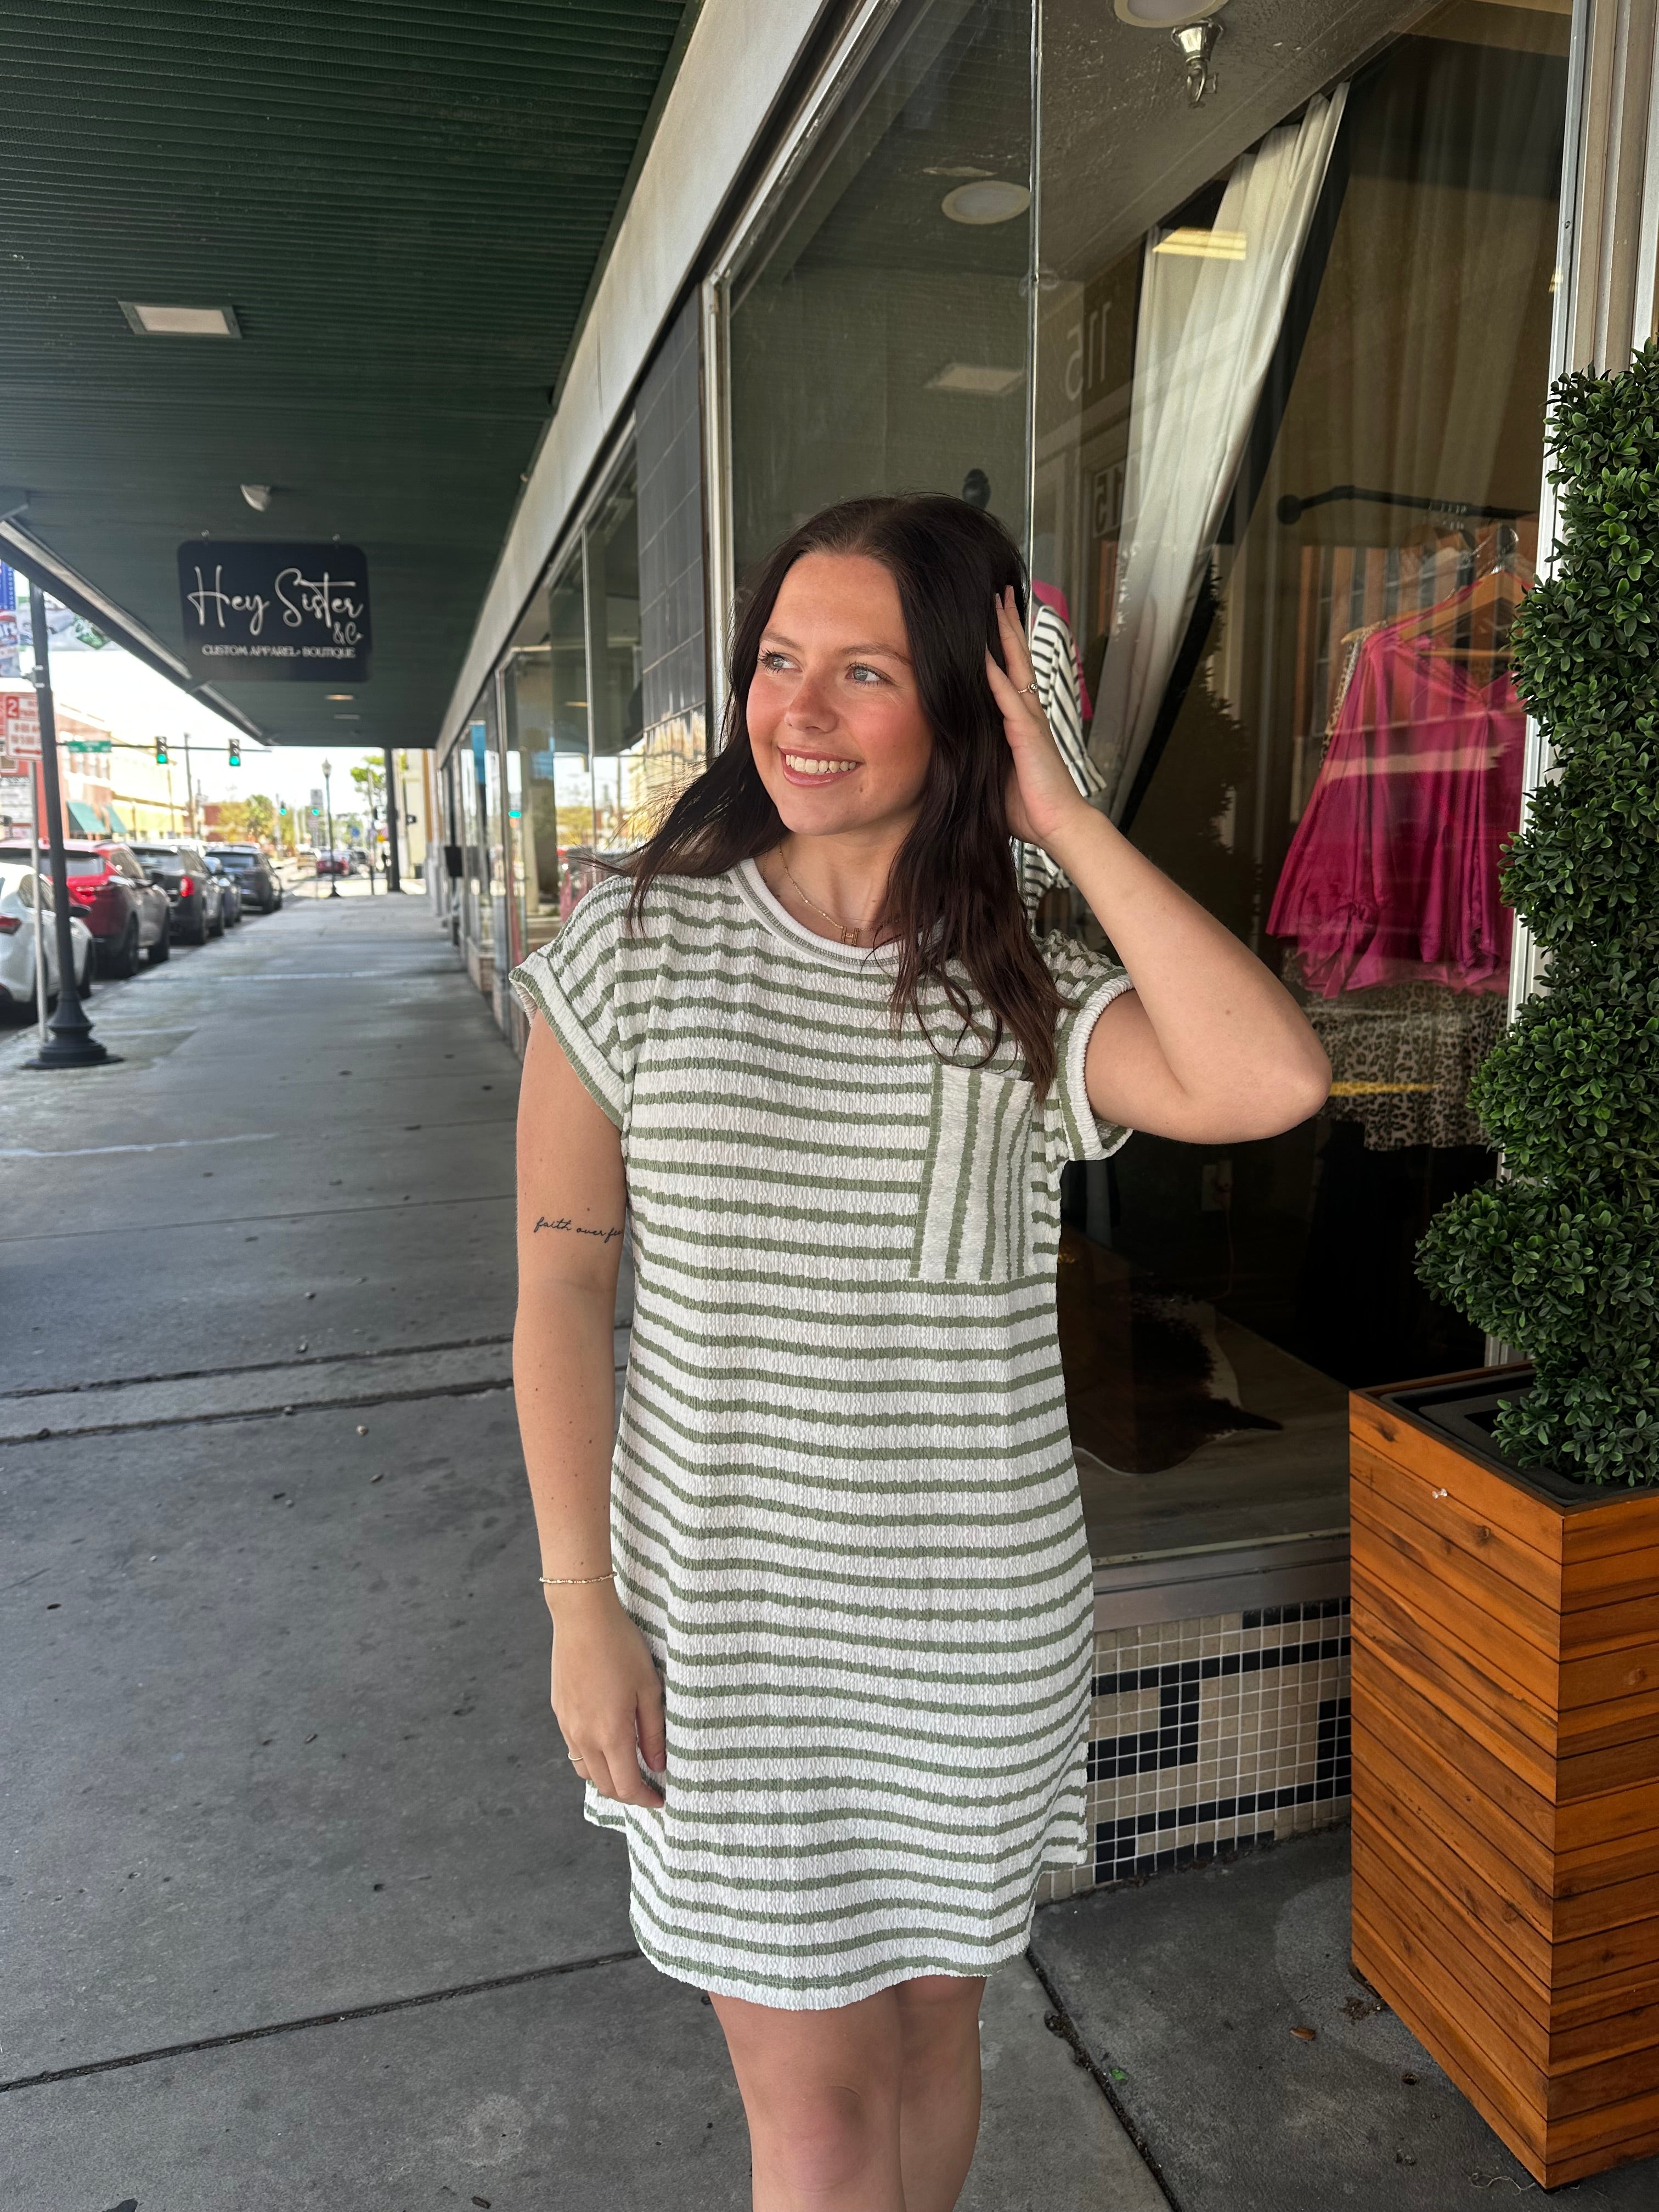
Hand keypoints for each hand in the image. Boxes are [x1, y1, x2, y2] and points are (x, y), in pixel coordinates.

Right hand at [548, 1584, 665, 1807]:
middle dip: (627, 1794)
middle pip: (604, 1785)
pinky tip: (606, 1743)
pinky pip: (574, 1749)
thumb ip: (653, 1731)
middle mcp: (584, 1737)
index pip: (626, 1786)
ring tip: (627, 1769)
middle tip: (647, 1788)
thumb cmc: (621, 1648)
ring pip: (585, 1771)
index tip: (661, 1800)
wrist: (582, 1618)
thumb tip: (657, 1765)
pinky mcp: (559, 1712)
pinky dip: (591, 1759)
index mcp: (610, 1734)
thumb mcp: (648, 1688)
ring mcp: (568, 1726)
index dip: (645, 1799)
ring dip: (606, 1779)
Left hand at [985, 586, 1092, 854]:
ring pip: (1015, 667)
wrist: (1057, 824)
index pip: (1009, 673)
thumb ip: (981, 754)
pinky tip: (985, 655)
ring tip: (998, 604)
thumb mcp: (995, 774)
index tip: (992, 617)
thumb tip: (954, 749)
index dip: (1002, 645)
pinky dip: (996, 675)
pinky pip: (1008, 698)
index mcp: (1021, 721)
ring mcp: (1029, 720)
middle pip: (1016, 658)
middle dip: (1006, 625)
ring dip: (1005, 636)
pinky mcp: (1027, 735)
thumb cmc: (1029, 806)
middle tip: (1000, 593)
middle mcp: (1028, 713)